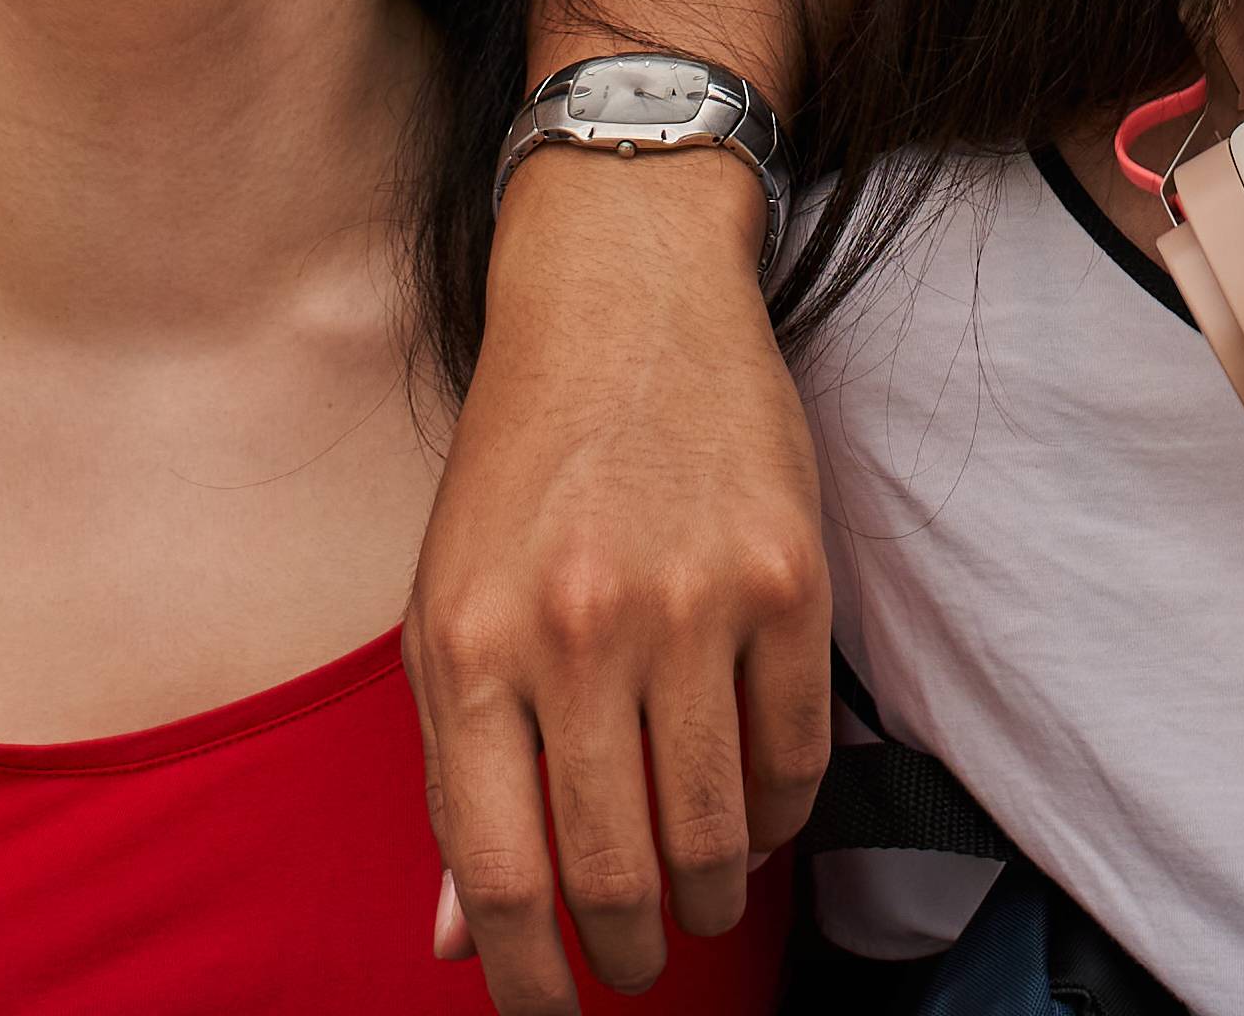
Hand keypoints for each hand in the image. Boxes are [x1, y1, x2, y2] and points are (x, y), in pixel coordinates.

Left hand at [411, 149, 823, 1006]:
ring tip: (702, 902)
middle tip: (637, 965)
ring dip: (711, 898)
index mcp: (468, 647)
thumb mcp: (448, 607)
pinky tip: (754, 817)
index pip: (499, 875)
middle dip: (629, 951)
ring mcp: (690, 603)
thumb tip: (460, 936)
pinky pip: (796, 760)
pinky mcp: (790, 578)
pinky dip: (778, 819)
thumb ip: (455, 773)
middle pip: (613, 871)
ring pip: (716, 832)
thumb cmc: (524, 465)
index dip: (526, 981)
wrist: (624, 295)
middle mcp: (576, 630)